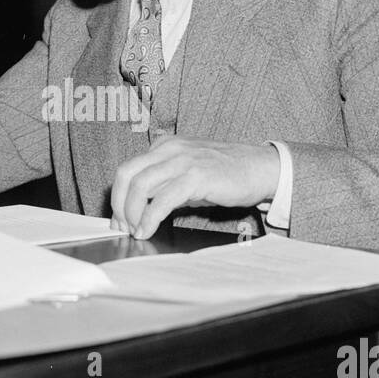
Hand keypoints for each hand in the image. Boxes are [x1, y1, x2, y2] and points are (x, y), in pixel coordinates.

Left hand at [109, 137, 280, 238]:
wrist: (260, 169)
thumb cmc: (227, 173)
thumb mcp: (188, 175)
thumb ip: (164, 187)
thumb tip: (140, 211)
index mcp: (165, 146)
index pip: (128, 169)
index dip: (118, 197)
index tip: (118, 219)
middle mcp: (170, 149)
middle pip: (127, 174)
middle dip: (119, 204)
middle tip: (122, 226)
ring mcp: (183, 160)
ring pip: (141, 185)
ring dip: (131, 213)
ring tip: (135, 231)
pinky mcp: (197, 176)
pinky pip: (163, 198)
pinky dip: (150, 217)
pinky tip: (147, 230)